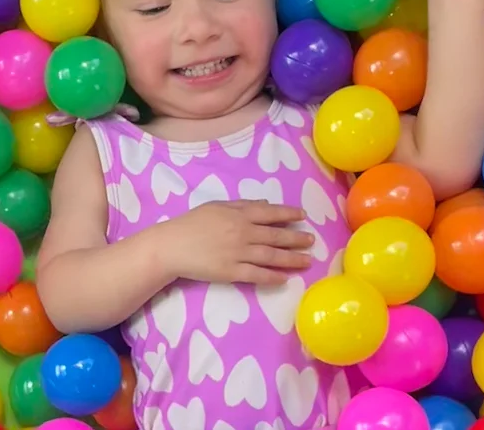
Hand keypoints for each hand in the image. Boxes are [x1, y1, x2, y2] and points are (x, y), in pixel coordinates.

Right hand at [159, 200, 313, 285]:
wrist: (172, 246)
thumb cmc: (191, 223)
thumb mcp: (216, 206)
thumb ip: (242, 205)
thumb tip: (266, 204)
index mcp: (238, 214)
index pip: (270, 213)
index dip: (289, 214)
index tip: (303, 216)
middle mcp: (243, 233)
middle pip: (276, 236)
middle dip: (297, 238)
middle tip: (311, 241)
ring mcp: (239, 253)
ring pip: (272, 256)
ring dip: (292, 259)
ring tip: (307, 261)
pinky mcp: (232, 272)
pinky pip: (258, 275)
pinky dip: (273, 277)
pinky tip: (285, 279)